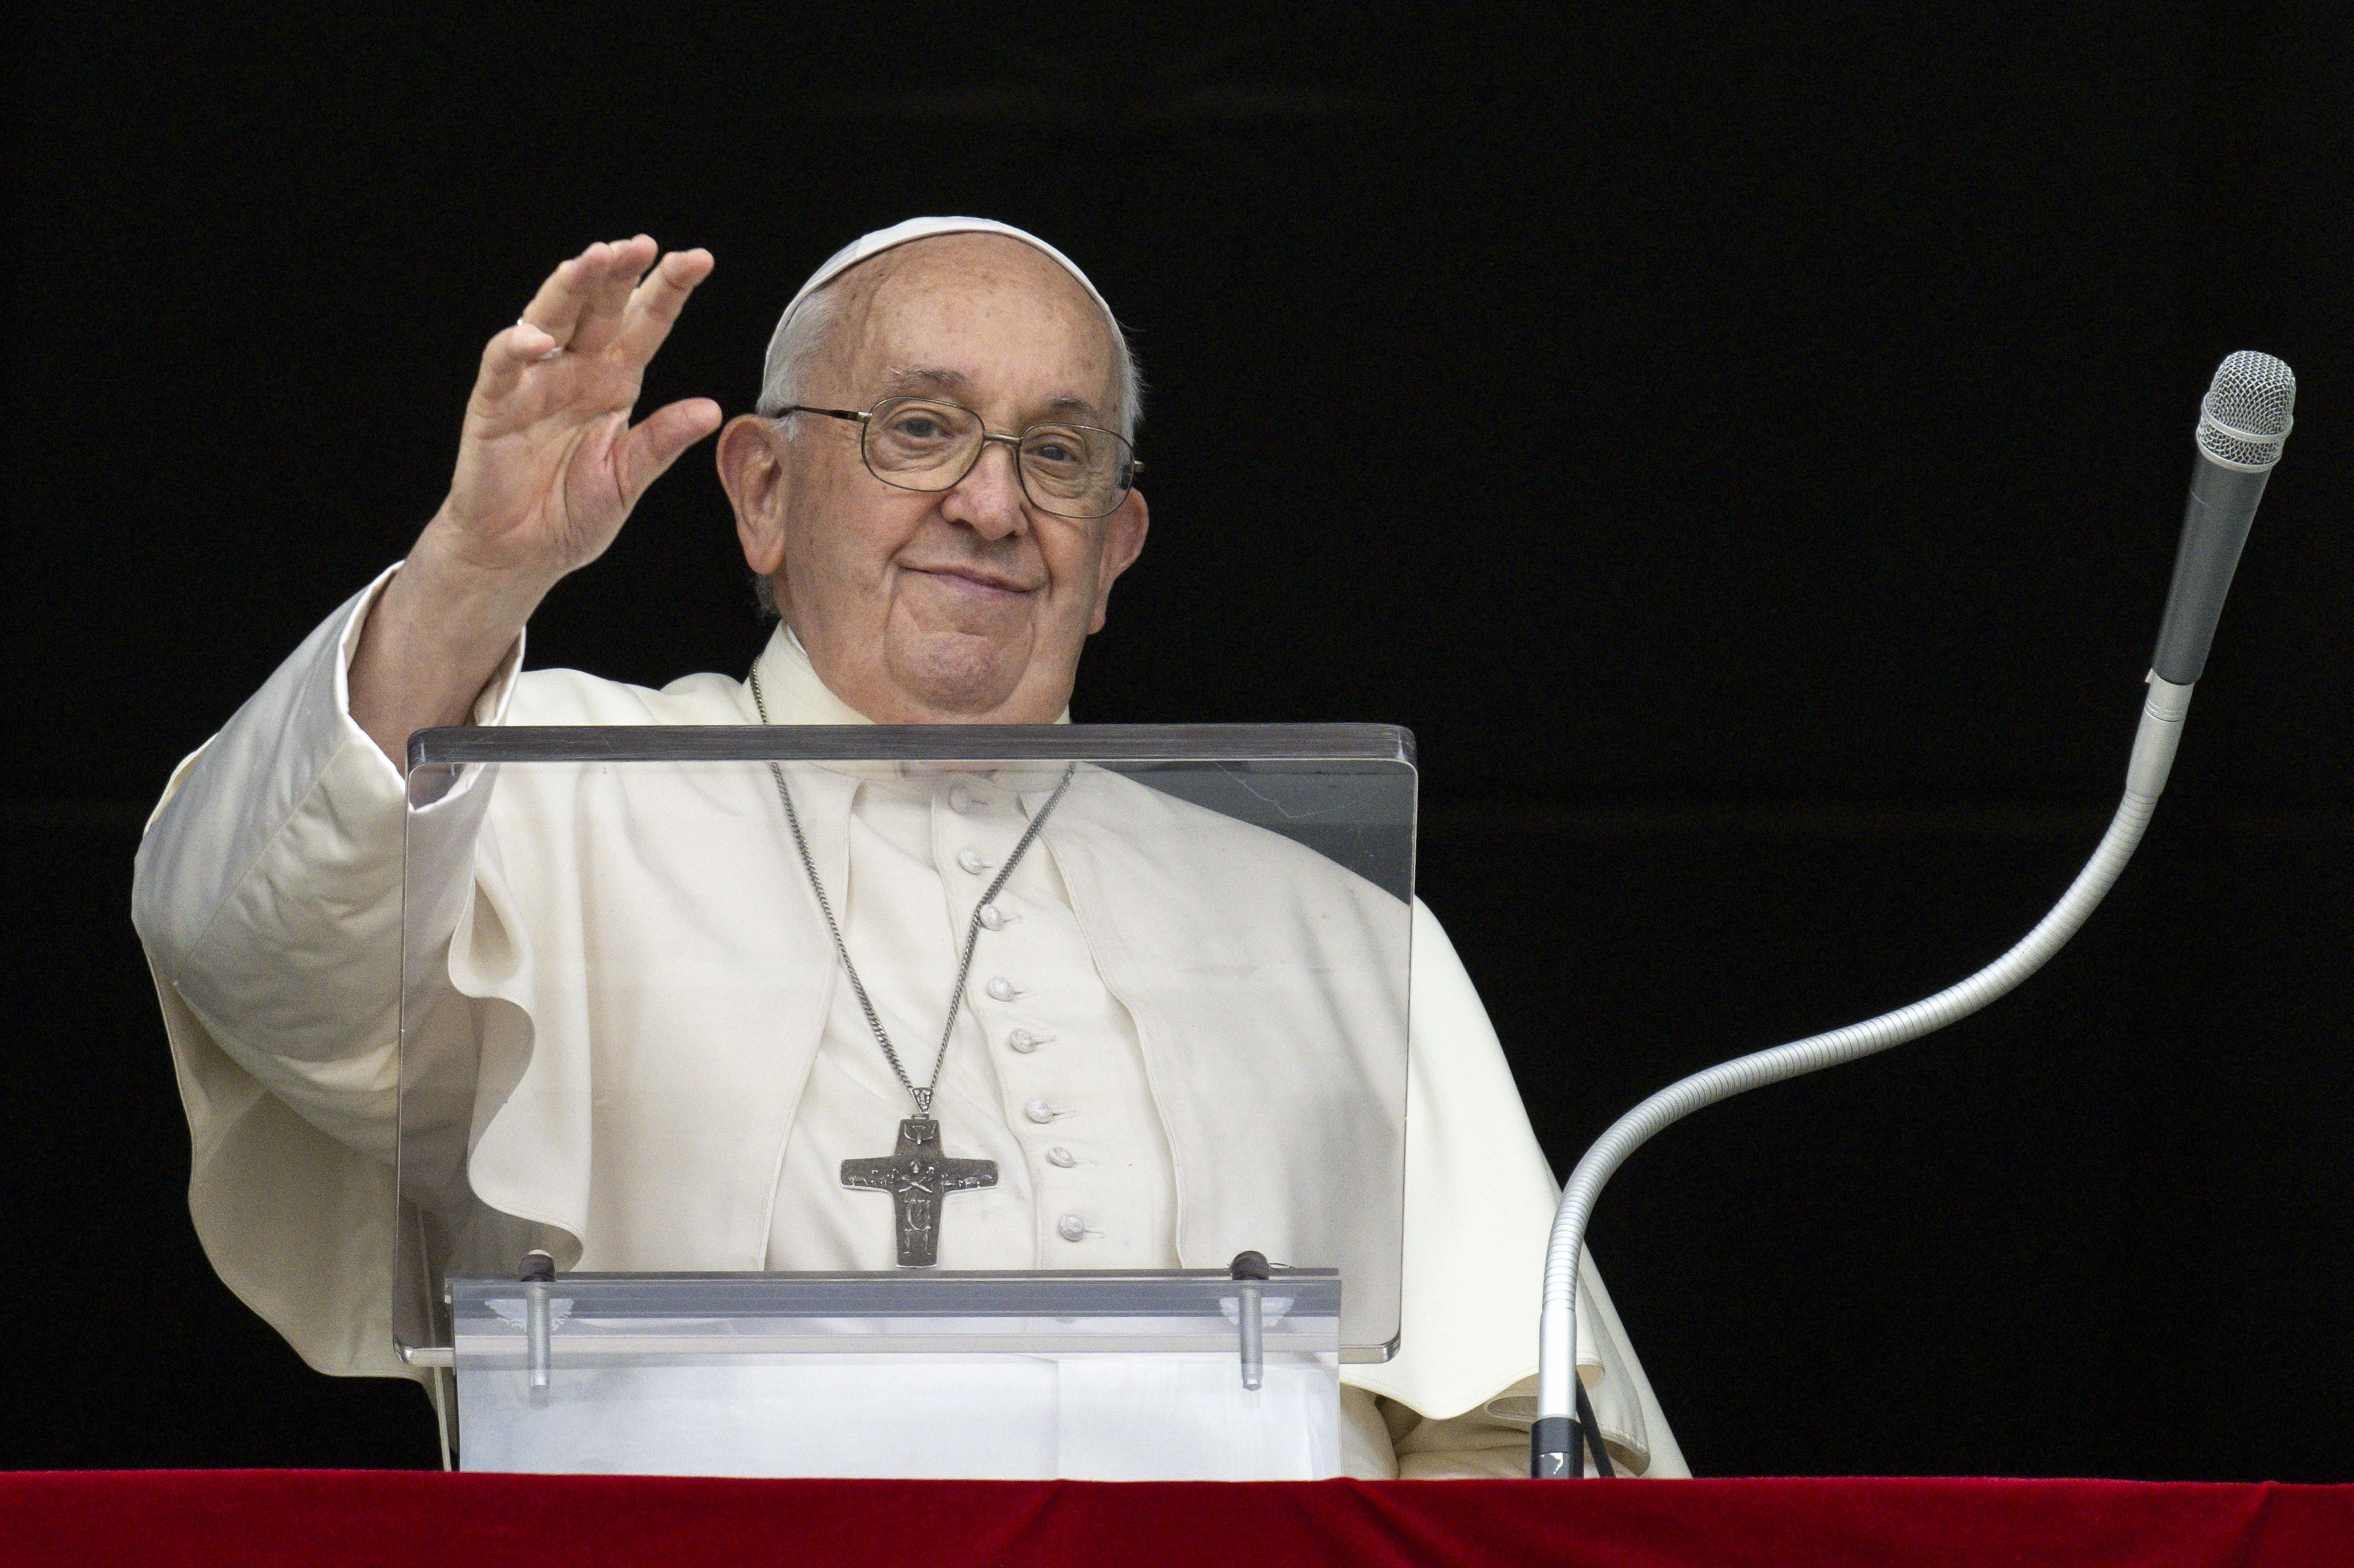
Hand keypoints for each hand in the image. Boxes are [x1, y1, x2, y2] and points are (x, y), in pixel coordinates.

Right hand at [349, 237, 717, 763]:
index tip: (699, 258)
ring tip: (594, 258)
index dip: (669, 289)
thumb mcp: (628, 479)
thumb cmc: (572, 513)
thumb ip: (662, 442)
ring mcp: (532, 382)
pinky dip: (516, 348)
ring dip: (569, 287)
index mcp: (614, 382)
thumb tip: (712, 409)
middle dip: (617, 272)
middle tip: (641, 243)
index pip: (646, 324)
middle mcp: (575, 370)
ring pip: (549, 318)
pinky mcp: (493, 404)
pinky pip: (503, 366)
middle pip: (598, 307)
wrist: (521, 554)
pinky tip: (536, 339)